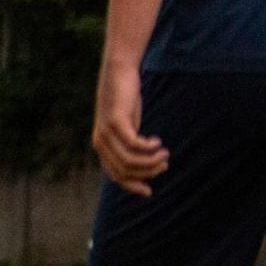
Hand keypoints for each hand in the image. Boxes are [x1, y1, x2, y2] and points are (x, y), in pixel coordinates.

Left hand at [92, 61, 167, 197]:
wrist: (118, 74)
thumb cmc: (125, 102)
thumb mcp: (127, 126)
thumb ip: (130, 143)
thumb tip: (145, 163)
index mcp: (101, 147)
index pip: (115, 176)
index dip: (132, 186)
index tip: (150, 191)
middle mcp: (100, 143)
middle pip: (125, 171)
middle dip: (148, 172)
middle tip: (165, 162)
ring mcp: (106, 132)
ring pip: (131, 161)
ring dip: (151, 161)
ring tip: (164, 153)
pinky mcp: (116, 121)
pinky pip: (134, 144)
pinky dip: (149, 147)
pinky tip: (157, 141)